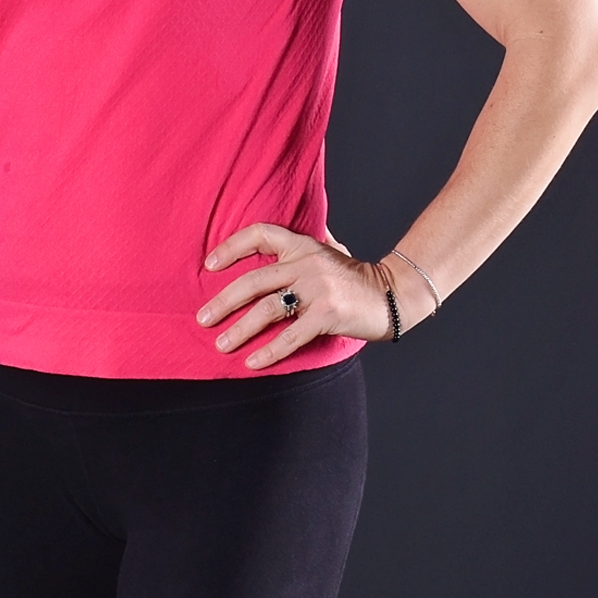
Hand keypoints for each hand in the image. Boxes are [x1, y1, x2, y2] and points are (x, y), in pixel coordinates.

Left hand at [197, 222, 396, 367]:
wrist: (395, 294)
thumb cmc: (357, 278)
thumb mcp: (332, 251)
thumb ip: (307, 244)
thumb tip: (282, 238)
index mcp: (304, 246)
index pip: (261, 234)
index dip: (231, 247)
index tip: (209, 265)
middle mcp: (307, 263)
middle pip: (253, 281)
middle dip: (223, 301)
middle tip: (203, 319)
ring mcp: (318, 288)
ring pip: (267, 309)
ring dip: (240, 329)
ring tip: (222, 344)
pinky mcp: (328, 313)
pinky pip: (291, 335)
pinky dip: (269, 351)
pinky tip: (253, 362)